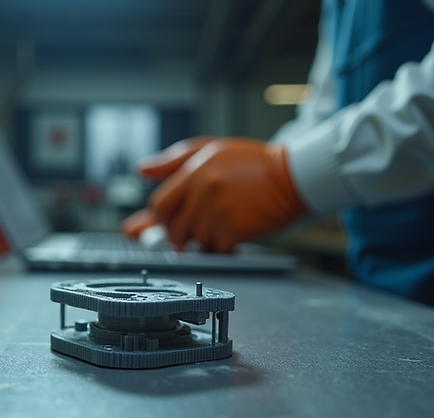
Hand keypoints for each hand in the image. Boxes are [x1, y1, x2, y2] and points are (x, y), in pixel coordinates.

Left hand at [142, 137, 308, 251]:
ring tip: (223, 224)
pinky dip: (224, 248)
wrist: (293, 175)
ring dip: (205, 241)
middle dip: (179, 236)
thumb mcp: (210, 151)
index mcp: (194, 171)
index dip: (160, 220)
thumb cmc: (253, 164)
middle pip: (173, 228)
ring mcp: (218, 211)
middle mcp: (203, 190)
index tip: (169, 224)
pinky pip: (217, 250)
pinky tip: (235, 235)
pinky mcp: (235, 229)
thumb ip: (172, 162)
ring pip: (195, 241)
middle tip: (195, 232)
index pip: (160, 204)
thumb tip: (140, 171)